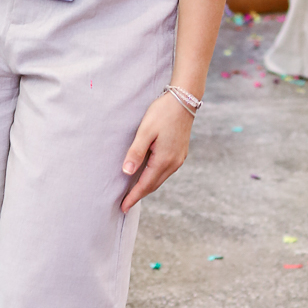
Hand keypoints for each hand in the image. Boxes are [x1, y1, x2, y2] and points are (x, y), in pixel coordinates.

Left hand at [121, 92, 194, 212]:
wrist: (184, 100)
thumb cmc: (162, 113)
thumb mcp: (145, 131)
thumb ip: (136, 152)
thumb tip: (126, 172)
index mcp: (164, 159)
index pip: (145, 185)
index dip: (133, 197)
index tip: (123, 207)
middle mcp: (174, 163)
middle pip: (153, 185)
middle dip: (139, 195)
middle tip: (125, 204)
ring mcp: (178, 158)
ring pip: (160, 178)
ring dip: (147, 186)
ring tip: (133, 192)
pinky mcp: (180, 153)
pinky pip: (165, 171)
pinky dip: (154, 177)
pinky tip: (146, 175)